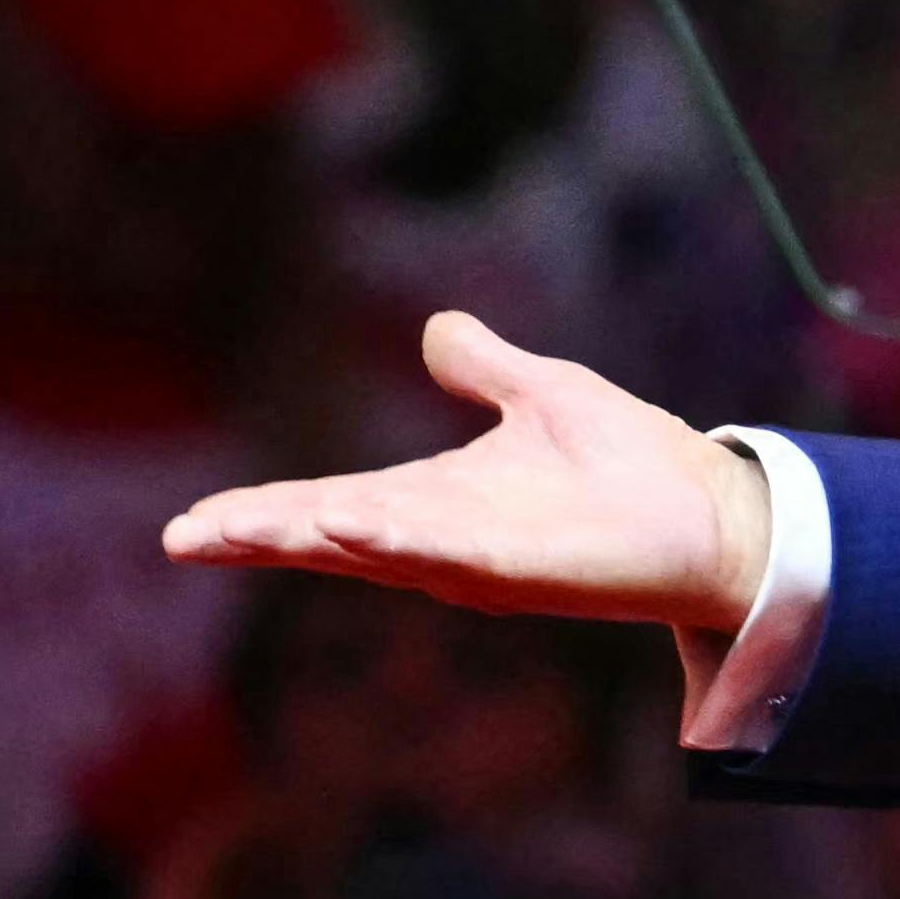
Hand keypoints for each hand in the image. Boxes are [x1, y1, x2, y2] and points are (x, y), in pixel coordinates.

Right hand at [164, 313, 772, 631]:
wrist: (715, 510)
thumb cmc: (635, 463)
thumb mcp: (543, 393)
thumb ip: (484, 366)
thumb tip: (437, 328)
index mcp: (435, 499)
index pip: (328, 503)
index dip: (264, 511)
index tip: (193, 526)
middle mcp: (443, 537)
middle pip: (330, 535)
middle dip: (258, 535)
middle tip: (184, 538)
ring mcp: (480, 558)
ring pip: (373, 550)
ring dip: (307, 538)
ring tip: (234, 530)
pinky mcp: (525, 570)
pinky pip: (447, 560)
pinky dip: (397, 546)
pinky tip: (348, 530)